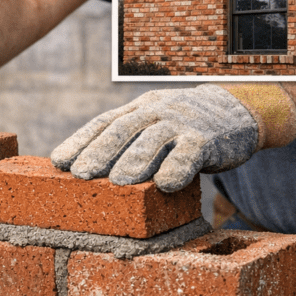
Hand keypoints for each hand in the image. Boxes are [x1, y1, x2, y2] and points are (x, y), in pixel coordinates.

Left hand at [50, 84, 259, 191]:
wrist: (236, 110)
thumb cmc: (180, 126)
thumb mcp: (150, 125)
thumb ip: (124, 142)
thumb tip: (82, 171)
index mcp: (136, 110)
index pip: (103, 123)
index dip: (80, 141)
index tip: (59, 162)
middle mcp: (155, 112)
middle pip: (123, 129)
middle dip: (100, 151)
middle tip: (81, 174)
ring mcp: (181, 124)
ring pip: (153, 139)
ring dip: (134, 161)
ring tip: (118, 183)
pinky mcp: (207, 140)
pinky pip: (190, 153)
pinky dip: (178, 168)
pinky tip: (166, 185)